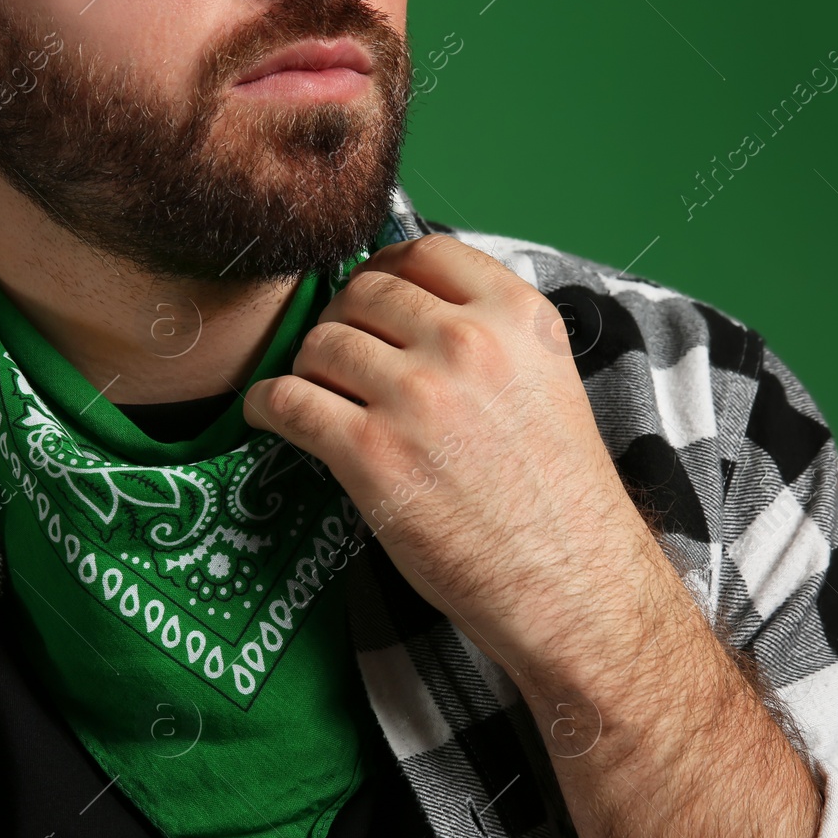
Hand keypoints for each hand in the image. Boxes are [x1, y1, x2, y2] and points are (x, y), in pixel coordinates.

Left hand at [243, 233, 650, 684]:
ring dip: (307, 368)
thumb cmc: (559, 497)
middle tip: (340, 362)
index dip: (382, 272)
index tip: (369, 300)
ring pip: (319, 344)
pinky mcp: (372, 456)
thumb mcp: (546, 381)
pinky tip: (269, 416)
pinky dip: (266, 405)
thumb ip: (488, 335)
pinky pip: (287, 401)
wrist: (572, 584)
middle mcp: (466, 344)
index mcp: (516, 318)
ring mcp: (415, 398)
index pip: (421, 253)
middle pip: (362, 293)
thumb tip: (408, 307)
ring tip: (316, 398)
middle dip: (342, 323)